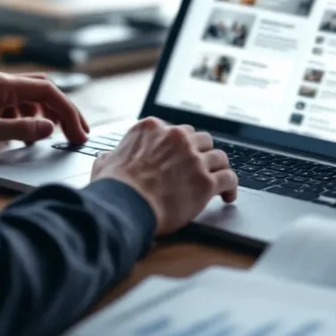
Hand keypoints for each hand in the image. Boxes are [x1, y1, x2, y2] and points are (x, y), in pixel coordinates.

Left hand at [0, 72, 88, 155]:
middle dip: (65, 110)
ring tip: (61, 136)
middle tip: (80, 132)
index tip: (79, 131)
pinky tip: (31, 138)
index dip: (68, 110)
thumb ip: (20, 129)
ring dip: (49, 116)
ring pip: (34, 100)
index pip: (48, 90)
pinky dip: (32, 121)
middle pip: (45, 91)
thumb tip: (49, 128)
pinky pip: (20, 110)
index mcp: (3, 84)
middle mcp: (2, 85)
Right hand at [91, 118, 237, 235]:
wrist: (125, 206)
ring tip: (219, 179)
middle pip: (201, 139)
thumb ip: (111, 156)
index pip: (175, 130)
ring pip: (219, 156)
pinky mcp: (206, 182)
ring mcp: (193, 159)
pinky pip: (229, 178)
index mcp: (151, 129)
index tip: (181, 156)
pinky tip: (228, 195)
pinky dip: (231, 187)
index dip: (180, 145)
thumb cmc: (113, 188)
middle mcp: (176, 138)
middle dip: (201, 153)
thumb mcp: (104, 163)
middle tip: (200, 167)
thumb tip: (108, 158)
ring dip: (218, 168)